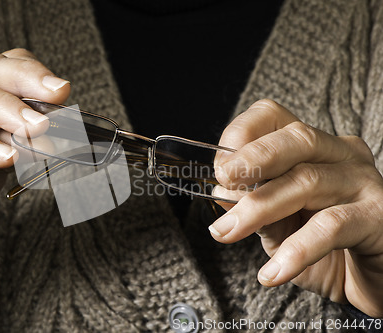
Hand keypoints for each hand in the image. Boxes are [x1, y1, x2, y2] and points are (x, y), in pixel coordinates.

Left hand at [209, 99, 382, 317]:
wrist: (369, 285)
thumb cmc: (323, 249)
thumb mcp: (279, 225)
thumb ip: (254, 205)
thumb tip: (219, 191)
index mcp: (313, 149)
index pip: (273, 116)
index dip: (241, 135)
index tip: (219, 170)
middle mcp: (342, 155)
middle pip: (296, 138)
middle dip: (253, 159)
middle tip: (222, 182)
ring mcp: (364, 182)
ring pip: (307, 181)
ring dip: (258, 208)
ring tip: (226, 233)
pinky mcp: (378, 217)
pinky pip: (331, 226)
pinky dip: (295, 251)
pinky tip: (271, 273)